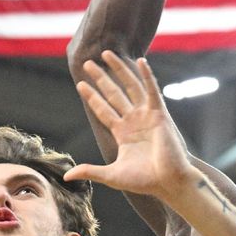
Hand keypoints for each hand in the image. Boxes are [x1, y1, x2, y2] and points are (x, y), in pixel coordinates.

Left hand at [64, 50, 194, 198]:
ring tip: (106, 54)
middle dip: (101, 78)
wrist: (168, 181)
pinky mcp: (159, 114)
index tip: (80, 84)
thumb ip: (90, 171)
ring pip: (130, 86)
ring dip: (119, 70)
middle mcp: (134, 121)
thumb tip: (67, 176)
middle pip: (113, 94)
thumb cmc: (144, 181)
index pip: (103, 110)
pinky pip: (152, 90)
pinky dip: (147, 75)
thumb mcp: (111, 175)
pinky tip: (141, 60)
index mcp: (123, 133)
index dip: (92, 97)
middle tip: (88, 63)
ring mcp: (146, 115)